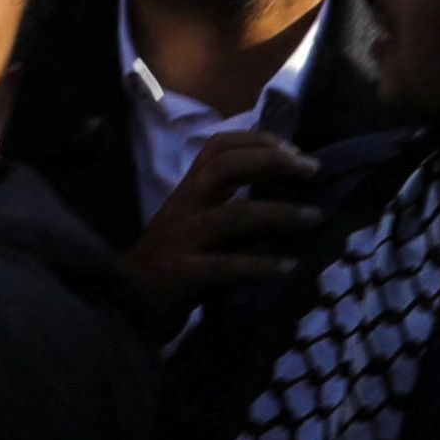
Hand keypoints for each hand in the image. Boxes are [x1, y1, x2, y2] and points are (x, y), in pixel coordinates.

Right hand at [120, 128, 322, 316]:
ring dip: (278, 212)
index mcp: (188, 191)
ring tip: (314, 217)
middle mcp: (184, 206)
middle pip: (224, 166)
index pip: (219, 147)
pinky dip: (260, 265)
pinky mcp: (181, 272)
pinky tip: (289, 268)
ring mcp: (181, 238)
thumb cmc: (171, 262)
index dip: (258, 140)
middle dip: (270, 161)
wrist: (125, 299)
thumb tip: (281, 193)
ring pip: (232, 215)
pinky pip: (226, 265)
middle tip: (310, 168)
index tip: (295, 151)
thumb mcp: (195, 224)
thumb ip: (225, 206)